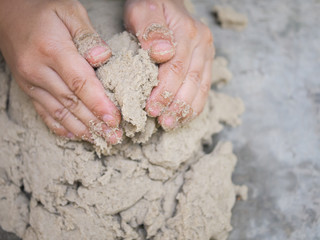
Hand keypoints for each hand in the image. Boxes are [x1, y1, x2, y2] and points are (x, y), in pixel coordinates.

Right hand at [0, 0, 121, 143]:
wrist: (7, 12)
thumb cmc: (43, 9)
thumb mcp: (70, 11)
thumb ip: (88, 36)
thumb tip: (103, 58)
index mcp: (53, 50)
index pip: (80, 83)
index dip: (98, 103)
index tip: (115, 119)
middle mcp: (39, 70)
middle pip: (72, 102)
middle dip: (95, 122)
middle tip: (114, 137)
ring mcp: (31, 82)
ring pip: (59, 112)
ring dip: (81, 129)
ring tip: (100, 141)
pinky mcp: (28, 88)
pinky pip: (44, 112)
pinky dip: (60, 127)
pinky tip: (75, 136)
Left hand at [124, 0, 213, 129]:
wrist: (165, 0)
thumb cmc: (149, 6)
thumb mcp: (143, 11)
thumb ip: (150, 30)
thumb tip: (162, 53)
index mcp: (187, 32)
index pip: (176, 68)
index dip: (164, 92)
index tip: (151, 109)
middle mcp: (202, 43)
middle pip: (191, 81)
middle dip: (176, 105)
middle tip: (162, 122)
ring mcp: (207, 53)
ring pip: (201, 88)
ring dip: (186, 109)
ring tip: (171, 124)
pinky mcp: (206, 61)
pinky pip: (204, 87)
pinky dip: (195, 105)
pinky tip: (183, 117)